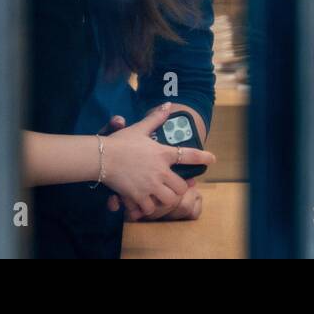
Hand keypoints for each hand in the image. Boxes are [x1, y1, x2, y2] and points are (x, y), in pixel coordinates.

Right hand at [100, 103, 214, 219]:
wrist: (101, 157)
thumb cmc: (120, 142)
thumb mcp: (139, 128)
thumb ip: (155, 118)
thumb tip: (167, 105)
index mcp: (162, 154)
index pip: (189, 155)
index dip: (203, 157)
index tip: (212, 159)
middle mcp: (160, 171)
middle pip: (181, 187)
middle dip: (179, 189)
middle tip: (173, 188)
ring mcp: (150, 185)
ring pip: (169, 200)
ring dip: (165, 200)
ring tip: (159, 198)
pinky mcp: (138, 196)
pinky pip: (150, 208)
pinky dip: (148, 208)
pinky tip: (143, 203)